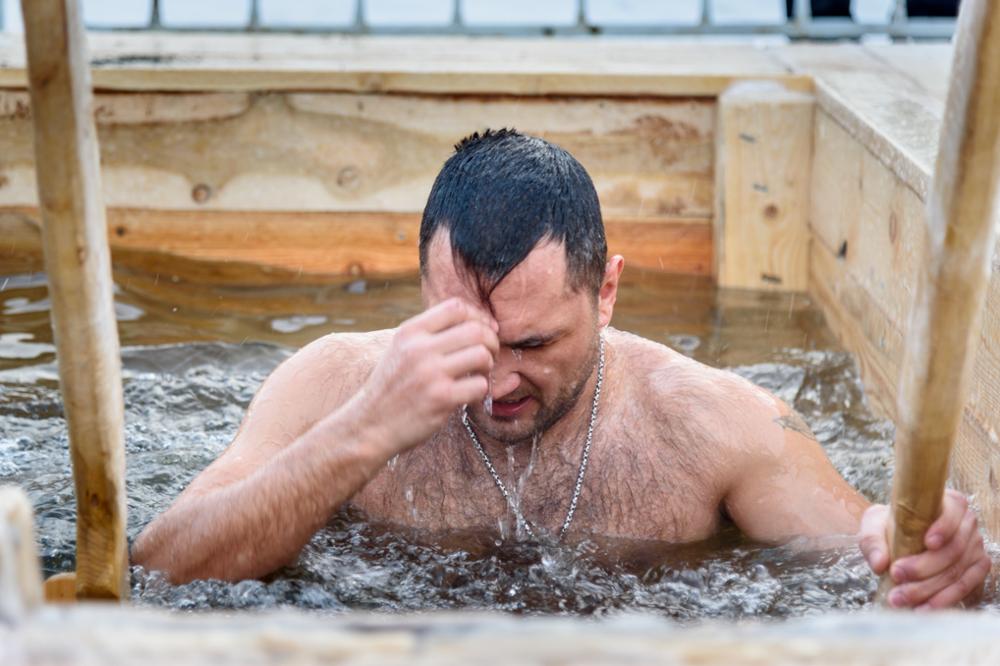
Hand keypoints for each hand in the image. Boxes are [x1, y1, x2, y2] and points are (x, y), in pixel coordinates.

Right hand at [353, 297, 497, 455]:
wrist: (369, 425)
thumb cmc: (391, 388)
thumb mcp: (400, 349)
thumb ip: (428, 334)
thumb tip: (475, 323)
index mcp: (410, 331)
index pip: (456, 307)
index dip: (478, 316)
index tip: (484, 330)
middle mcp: (419, 348)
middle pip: (475, 330)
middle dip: (490, 342)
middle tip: (488, 356)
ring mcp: (430, 373)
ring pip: (481, 355)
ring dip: (488, 366)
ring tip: (478, 375)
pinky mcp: (440, 398)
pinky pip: (479, 385)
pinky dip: (481, 390)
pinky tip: (470, 395)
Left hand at [859, 489, 991, 608]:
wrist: (897, 538)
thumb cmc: (890, 526)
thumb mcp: (874, 524)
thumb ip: (872, 540)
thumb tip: (879, 564)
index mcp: (948, 503)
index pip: (953, 513)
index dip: (944, 528)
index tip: (928, 543)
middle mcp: (966, 524)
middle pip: (952, 550)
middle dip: (923, 568)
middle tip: (896, 576)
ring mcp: (974, 548)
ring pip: (956, 573)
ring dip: (928, 589)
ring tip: (900, 599)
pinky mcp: (975, 569)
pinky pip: (964, 588)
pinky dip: (943, 600)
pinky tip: (923, 609)